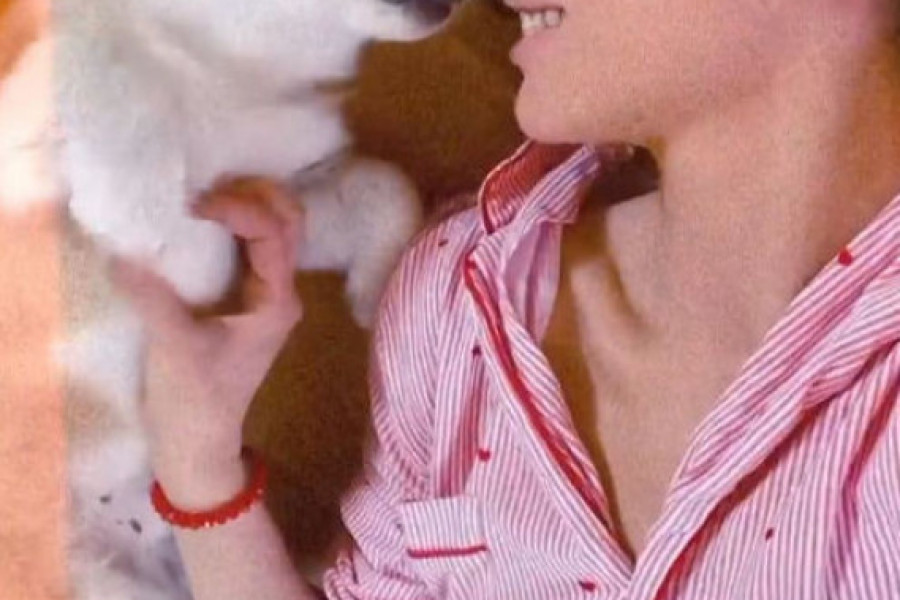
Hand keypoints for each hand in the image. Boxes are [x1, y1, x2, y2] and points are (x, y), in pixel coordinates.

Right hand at [112, 177, 302, 505]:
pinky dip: (237, 225)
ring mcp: (267, 296)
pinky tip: (204, 220)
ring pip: (278, 232)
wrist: (198, 443)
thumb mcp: (173, 347)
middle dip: (258, 194)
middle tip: (209, 187)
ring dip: (251, 205)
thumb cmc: (194, 400)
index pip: (273, 232)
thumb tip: (122, 252)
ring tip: (206, 196)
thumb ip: (152, 298)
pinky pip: (255, 248)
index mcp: (276, 301)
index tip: (194, 207)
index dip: (238, 207)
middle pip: (290, 223)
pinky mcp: (247, 301)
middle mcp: (281, 292)